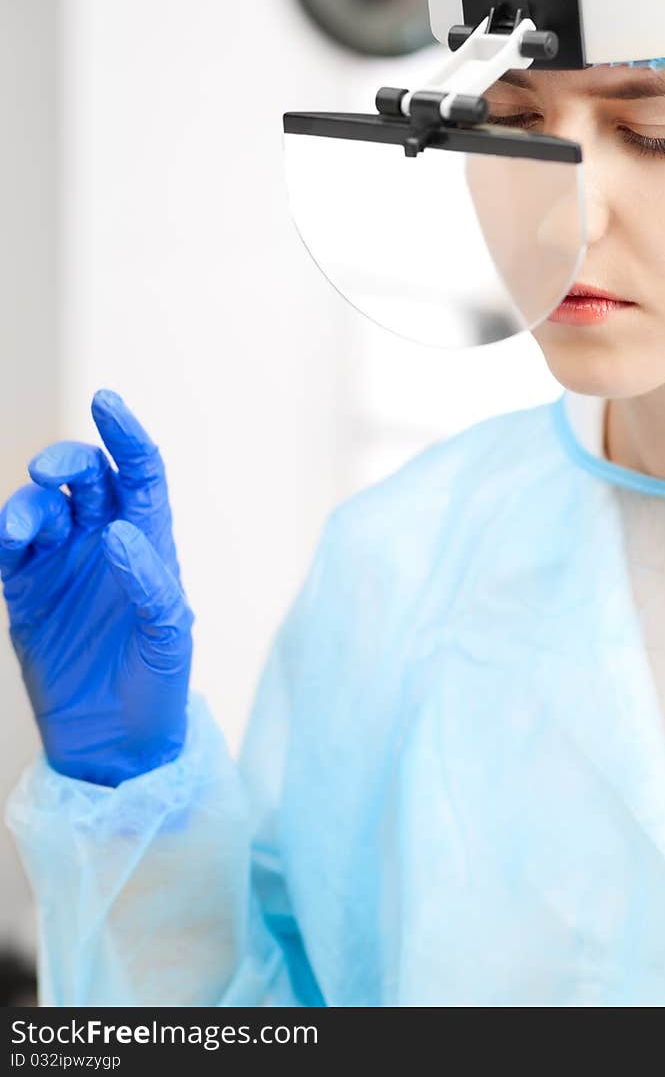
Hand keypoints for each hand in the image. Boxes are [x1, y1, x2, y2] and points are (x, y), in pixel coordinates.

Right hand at [0, 390, 192, 786]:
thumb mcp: (167, 634)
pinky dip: (7, 534)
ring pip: (42, 507)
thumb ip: (149, 581)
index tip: (106, 401)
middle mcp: (104, 540)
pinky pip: (11, 548)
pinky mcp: (27, 591)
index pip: (139, 471)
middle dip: (68, 460)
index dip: (125, 433)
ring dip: (30, 504)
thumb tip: (118, 534)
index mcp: (150, 539)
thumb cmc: (158, 684)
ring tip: (23, 528)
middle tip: (50, 468)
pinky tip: (10, 539)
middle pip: (86, 478)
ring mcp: (63, 563)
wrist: (115, 743)